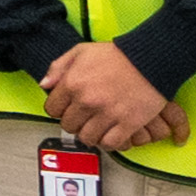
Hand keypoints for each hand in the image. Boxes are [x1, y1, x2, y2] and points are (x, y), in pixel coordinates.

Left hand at [38, 40, 181, 159]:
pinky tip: (111, 132)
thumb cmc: (116, 55)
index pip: (52, 110)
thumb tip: (45, 85)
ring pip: (88, 138)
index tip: (68, 108)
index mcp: (72, 83)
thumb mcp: (81, 52)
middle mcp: (87, 101)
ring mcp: (107, 114)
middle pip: (69, 126)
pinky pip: (110, 143)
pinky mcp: (128, 123)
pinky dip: (109, 141)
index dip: (59, 109)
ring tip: (97, 126)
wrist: (150, 59)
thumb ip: (58, 67)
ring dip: (91, 134)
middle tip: (85, 117)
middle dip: (75, 122)